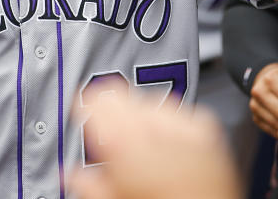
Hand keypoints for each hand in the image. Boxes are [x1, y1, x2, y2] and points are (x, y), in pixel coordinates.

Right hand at [67, 87, 240, 198]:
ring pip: (150, 101)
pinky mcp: (207, 130)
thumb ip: (90, 183)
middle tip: (109, 132)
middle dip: (111, 110)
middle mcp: (152, 126)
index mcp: (123, 142)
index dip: (84, 104)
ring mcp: (182, 124)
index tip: (82, 112)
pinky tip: (168, 143)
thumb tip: (70, 174)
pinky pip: (180, 112)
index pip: (95, 100)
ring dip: (141, 116)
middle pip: (121, 94)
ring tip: (141, 144)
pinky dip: (170, 122)